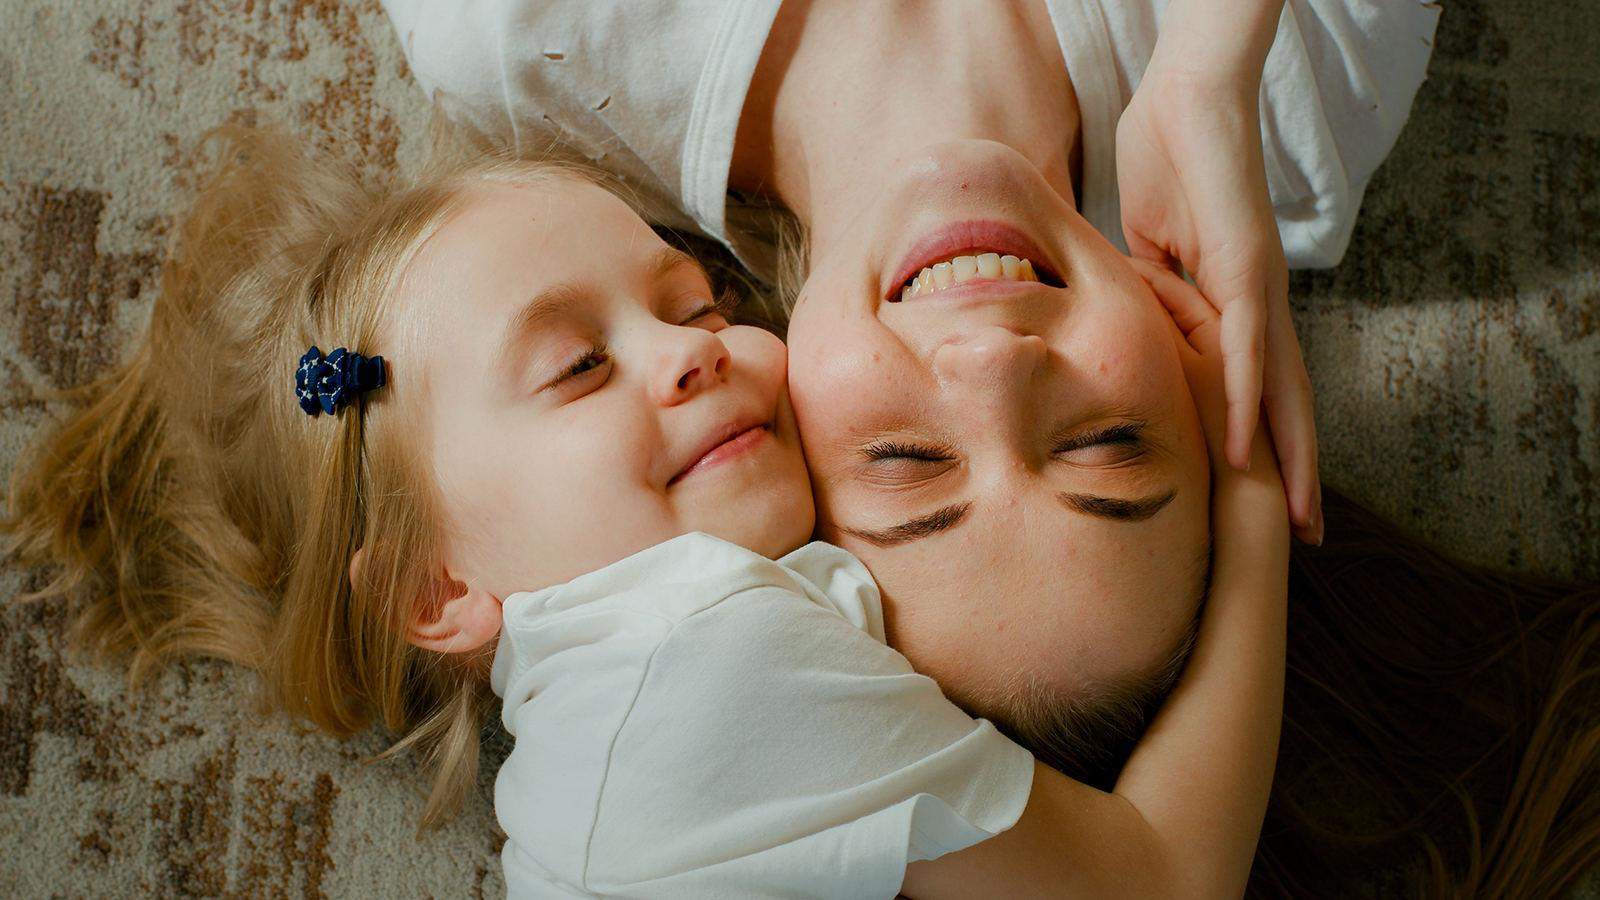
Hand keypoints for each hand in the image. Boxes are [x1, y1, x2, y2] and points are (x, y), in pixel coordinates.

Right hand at [1117, 64, 1320, 543]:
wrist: (1184, 97)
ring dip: (1290, 459)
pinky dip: (1249, 402)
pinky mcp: (1248, 269)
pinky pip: (1247, 349)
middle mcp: (1262, 306)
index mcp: (1237, 303)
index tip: (1266, 499)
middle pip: (1288, 403)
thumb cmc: (1170, 160)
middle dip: (1297, 473)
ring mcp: (1260, 290)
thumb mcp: (1148, 250)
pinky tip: (1248, 450)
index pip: (1258, 387)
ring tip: (1295, 519)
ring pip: (1282, 389)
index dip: (1268, 444)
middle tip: (1305, 537)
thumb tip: (1128, 327)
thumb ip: (1149, 295)